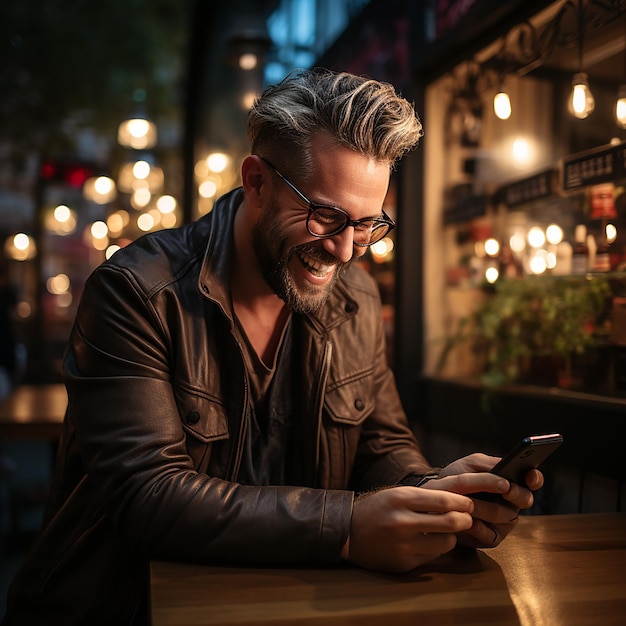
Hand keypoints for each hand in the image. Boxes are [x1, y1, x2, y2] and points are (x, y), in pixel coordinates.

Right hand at [344, 486, 473, 572]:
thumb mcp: (397, 494)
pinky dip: (434, 549)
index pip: (443, 500)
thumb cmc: (376, 508)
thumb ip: (425, 498)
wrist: (347, 531)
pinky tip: (427, 542)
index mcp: (400, 498)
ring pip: (446, 543)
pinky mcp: (403, 564)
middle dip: (465, 520)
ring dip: (451, 536)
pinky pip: (432, 557)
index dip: (462, 503)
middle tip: (467, 518)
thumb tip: (458, 503)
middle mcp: (402, 522)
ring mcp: (403, 545)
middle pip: (450, 523)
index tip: (468, 503)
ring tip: (445, 530)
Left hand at [425, 453, 543, 548]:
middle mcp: (511, 503)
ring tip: (473, 502)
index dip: (534, 478)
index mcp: (509, 482)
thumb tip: (505, 469)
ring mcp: (503, 522)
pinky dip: (478, 527)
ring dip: (489, 508)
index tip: (530, 475)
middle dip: (516, 493)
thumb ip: (488, 464)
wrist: (435, 497)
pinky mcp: (491, 538)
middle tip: (506, 488)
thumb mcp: (469, 465)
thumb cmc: (455, 478)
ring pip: (507, 517)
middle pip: (525, 499)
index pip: (531, 480)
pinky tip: (468, 520)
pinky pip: (491, 535)